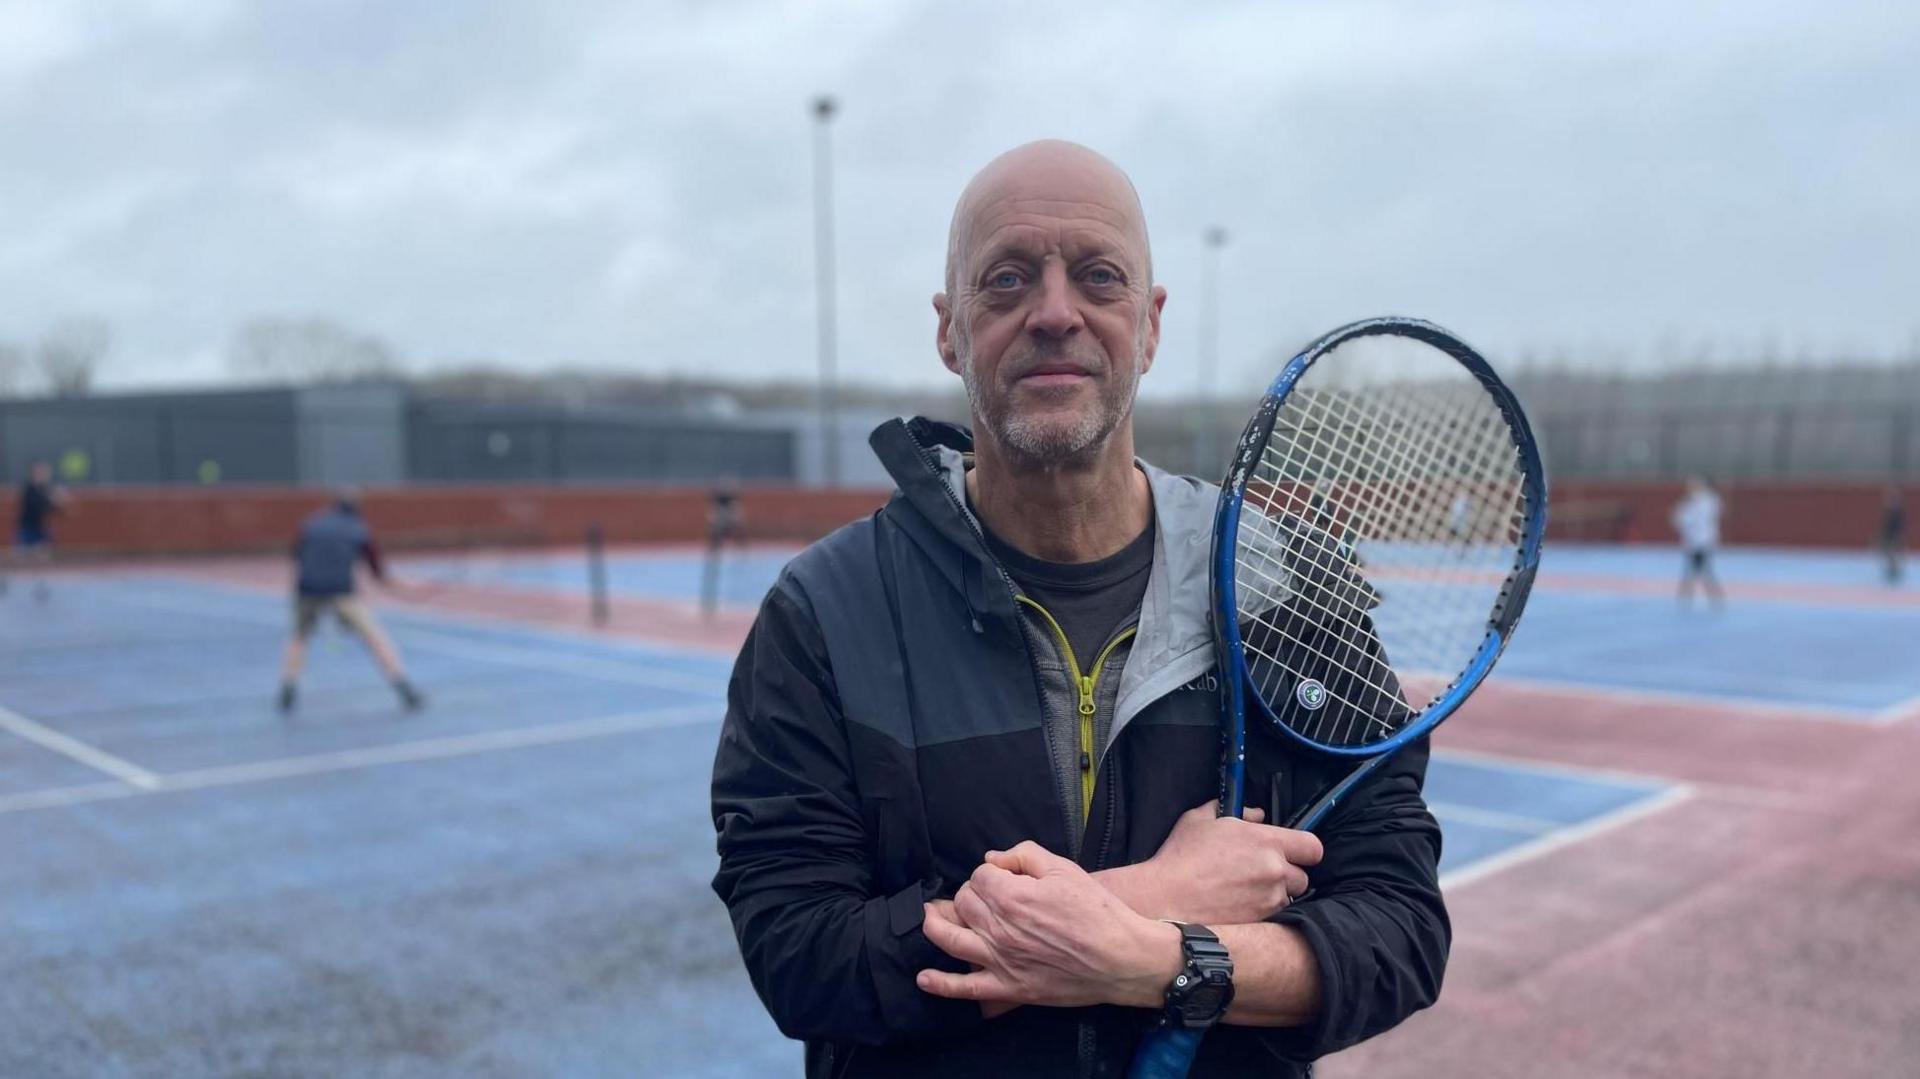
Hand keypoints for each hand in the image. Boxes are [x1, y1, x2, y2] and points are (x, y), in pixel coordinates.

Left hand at [917, 841, 1181, 1009]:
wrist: (1121, 957)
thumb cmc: (1097, 911)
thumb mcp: (1064, 869)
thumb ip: (1024, 854)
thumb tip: (993, 858)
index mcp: (1012, 896)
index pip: (979, 876)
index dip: (990, 872)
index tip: (1004, 875)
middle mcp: (999, 929)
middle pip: (964, 903)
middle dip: (970, 893)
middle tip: (985, 894)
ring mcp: (1001, 961)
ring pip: (951, 939)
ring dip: (936, 925)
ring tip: (931, 917)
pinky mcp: (1009, 988)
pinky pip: (965, 989)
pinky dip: (941, 984)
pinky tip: (924, 978)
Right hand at [1109, 801, 1323, 924]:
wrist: (1165, 898)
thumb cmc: (1181, 856)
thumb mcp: (1201, 820)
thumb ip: (1235, 811)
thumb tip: (1256, 814)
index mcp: (1266, 841)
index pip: (1312, 847)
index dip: (1305, 851)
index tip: (1293, 852)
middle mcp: (1275, 870)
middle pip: (1302, 877)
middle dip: (1287, 875)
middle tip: (1263, 872)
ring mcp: (1269, 899)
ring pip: (1288, 898)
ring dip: (1274, 894)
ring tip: (1248, 891)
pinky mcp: (1259, 921)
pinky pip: (1273, 916)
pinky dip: (1262, 911)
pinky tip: (1240, 905)